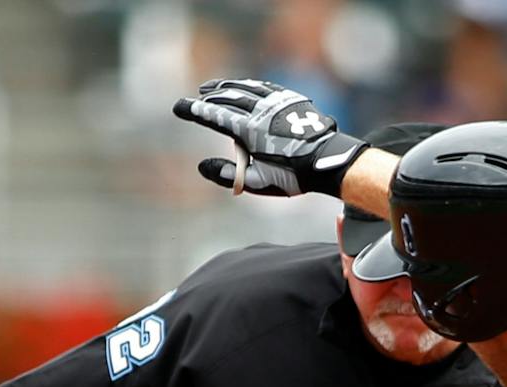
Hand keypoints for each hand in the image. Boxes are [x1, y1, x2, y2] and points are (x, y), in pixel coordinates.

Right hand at [172, 78, 365, 198]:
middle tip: (195, 98)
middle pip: (228, 98)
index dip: (195, 111)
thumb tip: (202, 165)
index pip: (216, 117)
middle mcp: (260, 112)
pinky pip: (264, 88)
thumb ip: (227, 174)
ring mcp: (276, 103)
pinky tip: (244, 86)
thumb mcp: (257, 182)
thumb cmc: (292, 174)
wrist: (327, 160)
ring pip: (245, 89)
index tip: (179, 107)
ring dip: (227, 87)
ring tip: (213, 87)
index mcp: (249, 131)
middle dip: (209, 98)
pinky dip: (248, 85)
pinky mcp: (290, 100)